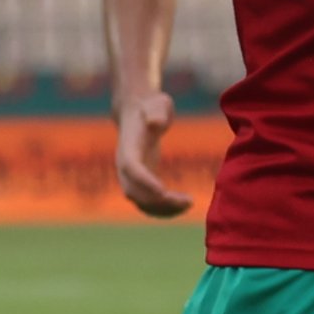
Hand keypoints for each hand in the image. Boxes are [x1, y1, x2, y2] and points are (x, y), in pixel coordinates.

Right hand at [111, 86, 192, 219]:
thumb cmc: (151, 106)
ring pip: (141, 202)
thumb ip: (157, 112)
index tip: (163, 192)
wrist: (138, 113)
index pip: (132, 169)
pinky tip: (184, 206)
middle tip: (187, 201)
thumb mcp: (157, 103)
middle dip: (158, 201)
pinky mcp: (141, 182)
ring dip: (163, 210)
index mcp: (128, 147)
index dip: (145, 182)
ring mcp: (131, 177)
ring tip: (189, 204)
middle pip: (134, 192)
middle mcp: (125, 166)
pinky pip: (148, 203)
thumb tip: (155, 123)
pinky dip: (164, 210)